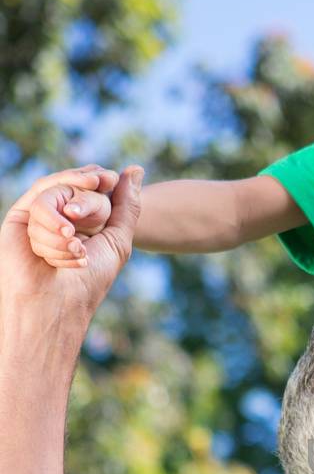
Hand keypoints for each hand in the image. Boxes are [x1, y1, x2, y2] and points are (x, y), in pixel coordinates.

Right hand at [0, 165, 142, 335]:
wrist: (56, 305)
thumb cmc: (88, 280)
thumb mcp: (117, 241)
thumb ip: (127, 206)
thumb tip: (136, 169)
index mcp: (79, 220)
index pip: (88, 186)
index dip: (98, 178)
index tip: (111, 178)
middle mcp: (56, 216)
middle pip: (72, 186)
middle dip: (88, 192)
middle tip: (99, 186)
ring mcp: (36, 216)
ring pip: (55, 195)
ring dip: (70, 222)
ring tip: (78, 248)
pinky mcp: (17, 218)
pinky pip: (38, 201)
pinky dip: (55, 219)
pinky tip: (68, 238)